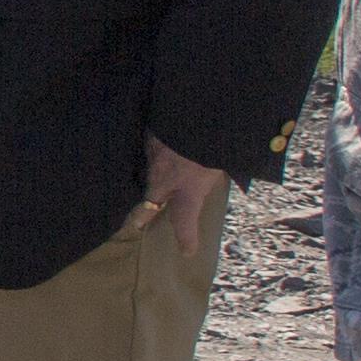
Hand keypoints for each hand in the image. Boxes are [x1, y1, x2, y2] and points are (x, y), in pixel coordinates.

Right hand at [129, 137, 229, 269]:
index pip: (184, 222)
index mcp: (189, 189)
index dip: (185, 238)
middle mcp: (165, 180)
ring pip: (146, 177)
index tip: (186, 251)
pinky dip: (150, 153)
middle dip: (141, 217)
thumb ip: (213, 177)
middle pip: (146, 208)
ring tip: (151, 176)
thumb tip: (217, 179)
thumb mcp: (224, 163)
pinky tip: (155, 146)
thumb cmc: (219, 139)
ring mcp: (152, 160)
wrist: (199, 109)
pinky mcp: (146, 140)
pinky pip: (145, 152)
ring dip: (149, 178)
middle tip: (136, 224)